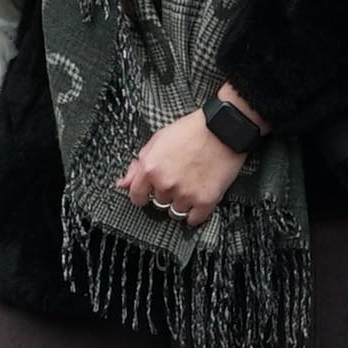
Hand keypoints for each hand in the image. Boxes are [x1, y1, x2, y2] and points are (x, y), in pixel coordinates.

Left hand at [118, 107, 249, 228]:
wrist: (224, 129)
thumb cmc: (192, 130)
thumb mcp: (158, 140)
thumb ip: (138, 164)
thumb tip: (123, 183)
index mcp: (150, 168)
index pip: (136, 197)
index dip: (143, 194)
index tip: (150, 192)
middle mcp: (165, 184)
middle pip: (158, 203)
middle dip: (166, 194)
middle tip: (179, 179)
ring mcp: (185, 194)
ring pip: (176, 212)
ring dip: (182, 202)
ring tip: (192, 185)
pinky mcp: (205, 201)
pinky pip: (193, 219)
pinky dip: (196, 212)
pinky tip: (199, 197)